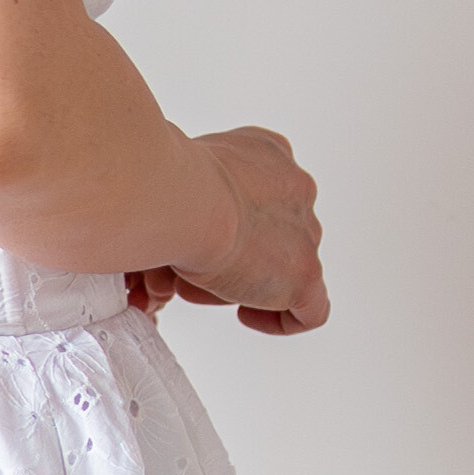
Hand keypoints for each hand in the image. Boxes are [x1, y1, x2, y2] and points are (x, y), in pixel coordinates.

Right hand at [139, 126, 326, 335]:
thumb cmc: (164, 184)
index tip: (203, 239)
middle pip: (274, 235)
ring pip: (284, 269)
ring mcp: (305, 232)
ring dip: (243, 284)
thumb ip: (197, 192)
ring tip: (199, 287)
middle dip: (235, 257)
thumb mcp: (184, 173)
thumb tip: (179, 229)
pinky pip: (309, 311)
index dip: (232, 225)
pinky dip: (279, 320)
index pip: (264, 195)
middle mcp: (296, 187)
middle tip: (191, 269)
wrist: (179, 200)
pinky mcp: (305, 274)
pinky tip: (244, 314)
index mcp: (269, 154)